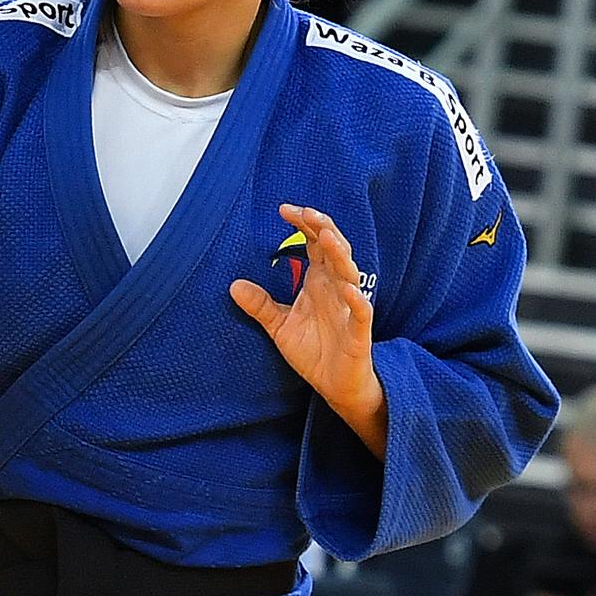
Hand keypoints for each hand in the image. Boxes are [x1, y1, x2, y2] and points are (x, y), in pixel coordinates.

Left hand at [231, 204, 384, 451]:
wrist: (335, 385)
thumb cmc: (314, 351)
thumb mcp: (279, 326)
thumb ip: (260, 305)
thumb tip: (233, 285)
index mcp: (319, 283)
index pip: (316, 244)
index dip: (305, 225)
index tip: (284, 209)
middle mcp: (336, 289)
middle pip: (335, 251)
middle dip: (323, 229)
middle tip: (306, 213)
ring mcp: (350, 309)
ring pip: (349, 275)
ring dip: (340, 255)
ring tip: (326, 237)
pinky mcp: (359, 333)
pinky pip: (361, 314)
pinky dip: (358, 302)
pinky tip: (350, 291)